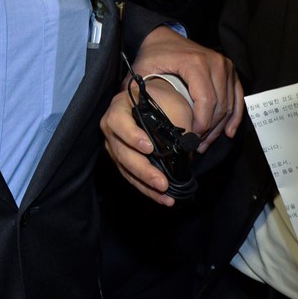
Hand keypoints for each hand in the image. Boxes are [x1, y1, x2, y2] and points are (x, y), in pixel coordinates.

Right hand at [100, 78, 194, 205]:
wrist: (159, 100)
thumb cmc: (165, 100)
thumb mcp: (174, 105)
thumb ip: (177, 125)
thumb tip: (185, 153)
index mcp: (120, 107)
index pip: (118, 121)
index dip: (131, 135)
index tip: (149, 148)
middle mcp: (112, 126)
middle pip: (121, 151)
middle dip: (142, 169)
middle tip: (161, 183)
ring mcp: (115, 144)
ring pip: (125, 168)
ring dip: (145, 184)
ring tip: (165, 195)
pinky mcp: (121, 159)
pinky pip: (131, 176)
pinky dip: (147, 188)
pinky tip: (163, 198)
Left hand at [130, 26, 242, 151]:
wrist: (162, 36)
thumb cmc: (152, 53)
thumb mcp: (141, 69)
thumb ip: (137, 90)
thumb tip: (133, 115)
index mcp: (195, 63)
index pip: (205, 100)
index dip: (200, 124)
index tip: (189, 138)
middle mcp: (215, 62)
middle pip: (219, 105)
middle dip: (209, 130)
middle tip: (196, 146)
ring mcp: (225, 66)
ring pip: (229, 104)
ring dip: (220, 127)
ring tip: (205, 143)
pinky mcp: (230, 70)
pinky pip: (238, 97)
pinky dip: (234, 116)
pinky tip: (228, 132)